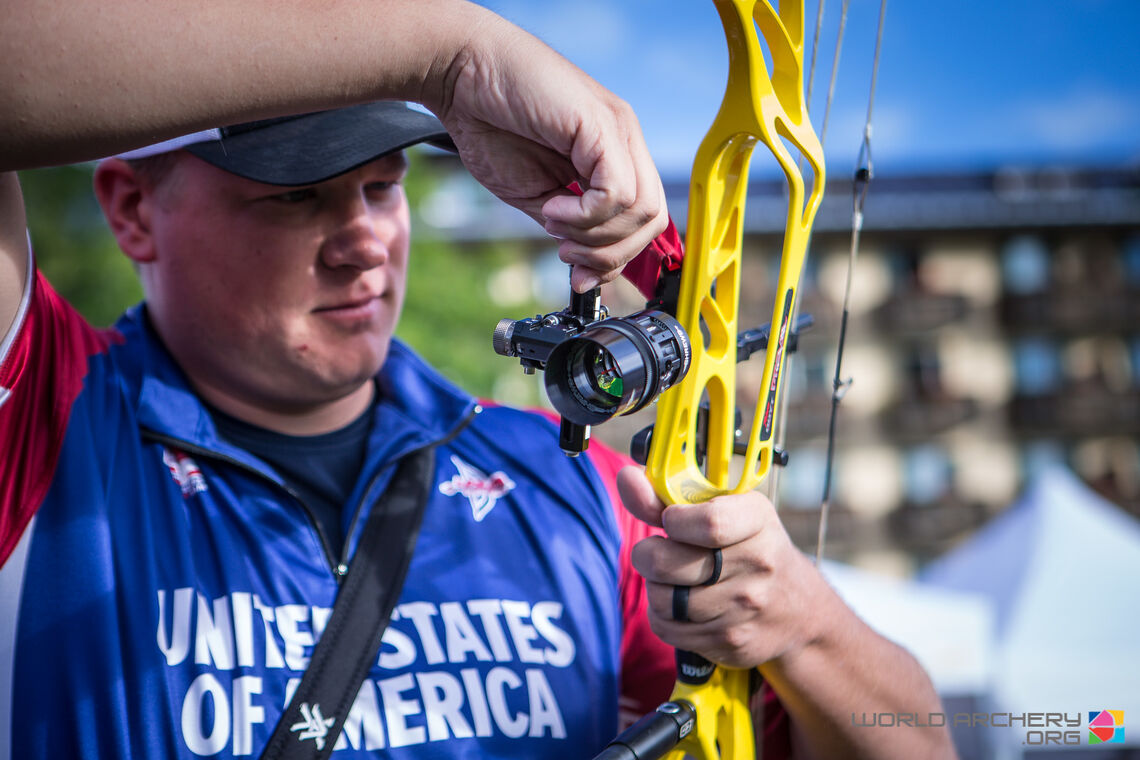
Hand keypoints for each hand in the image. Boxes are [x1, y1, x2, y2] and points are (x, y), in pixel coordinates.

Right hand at [427, 16, 667, 291]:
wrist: (460, 74)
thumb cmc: (489, 124)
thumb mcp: (536, 194)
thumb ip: (568, 227)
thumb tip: (589, 269)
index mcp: (612, 155)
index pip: (643, 220)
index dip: (616, 256)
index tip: (580, 273)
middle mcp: (624, 140)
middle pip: (652, 219)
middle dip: (609, 254)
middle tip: (566, 253)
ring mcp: (617, 130)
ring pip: (641, 210)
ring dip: (594, 236)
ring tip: (552, 222)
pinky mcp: (601, 126)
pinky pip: (617, 193)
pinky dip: (586, 216)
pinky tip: (553, 208)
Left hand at [617, 465, 839, 668]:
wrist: (798, 608)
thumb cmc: (748, 547)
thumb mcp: (724, 510)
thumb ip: (668, 496)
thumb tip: (626, 478)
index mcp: (757, 519)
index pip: (709, 523)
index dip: (674, 520)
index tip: (670, 519)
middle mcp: (757, 564)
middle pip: (666, 562)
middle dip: (647, 554)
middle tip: (656, 551)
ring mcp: (744, 606)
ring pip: (662, 599)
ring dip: (656, 587)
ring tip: (672, 579)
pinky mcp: (730, 641)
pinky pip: (667, 628)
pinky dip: (663, 616)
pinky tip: (682, 605)